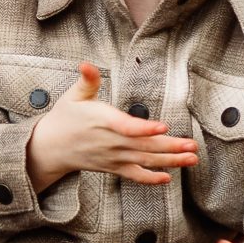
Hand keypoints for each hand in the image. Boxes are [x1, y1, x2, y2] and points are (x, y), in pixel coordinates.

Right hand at [24, 63, 198, 190]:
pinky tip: (167, 178)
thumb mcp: (74, 95)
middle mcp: (110, 142)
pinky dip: (150, 179)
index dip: (144, 128)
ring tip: (192, 158)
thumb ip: (86, 80)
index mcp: (102, 121)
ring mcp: (113, 157)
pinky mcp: (114, 167)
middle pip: (143, 145)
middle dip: (170, 147)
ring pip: (144, 160)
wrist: (51, 147)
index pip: (125, 126)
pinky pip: (134, 176)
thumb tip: (86, 64)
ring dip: (170, 161)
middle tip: (192, 145)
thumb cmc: (66, 117)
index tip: (163, 126)